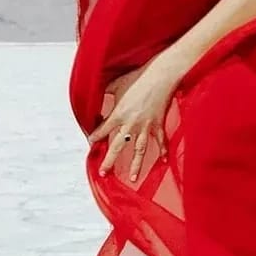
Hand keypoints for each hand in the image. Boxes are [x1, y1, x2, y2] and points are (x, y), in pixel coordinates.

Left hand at [88, 54, 180, 182]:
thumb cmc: (138, 78)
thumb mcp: (117, 83)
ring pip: (139, 150)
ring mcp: (145, 126)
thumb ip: (106, 91)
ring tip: (132, 178)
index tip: (91, 144)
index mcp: (118, 114)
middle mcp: (130, 124)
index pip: (102, 130)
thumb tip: (98, 95)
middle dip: (109, 161)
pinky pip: (161, 141)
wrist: (160, 76)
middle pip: (117, 147)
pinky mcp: (158, 124)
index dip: (95, 137)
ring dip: (135, 165)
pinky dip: (163, 151)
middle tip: (104, 173)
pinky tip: (163, 162)